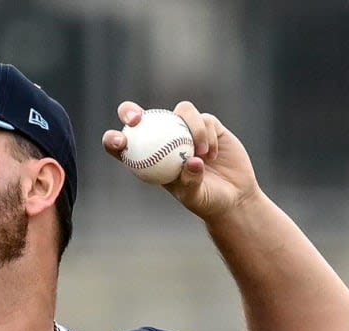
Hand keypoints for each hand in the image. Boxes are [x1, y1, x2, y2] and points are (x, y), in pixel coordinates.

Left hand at [102, 100, 260, 220]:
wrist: (235, 195)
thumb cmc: (208, 201)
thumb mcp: (196, 197)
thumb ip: (190, 182)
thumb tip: (191, 161)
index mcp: (149, 159)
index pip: (123, 146)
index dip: (113, 140)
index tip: (120, 141)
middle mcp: (163, 139)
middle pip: (138, 117)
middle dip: (129, 111)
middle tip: (137, 119)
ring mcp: (185, 129)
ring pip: (180, 112)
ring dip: (192, 129)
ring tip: (201, 154)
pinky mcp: (207, 124)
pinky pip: (204, 119)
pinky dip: (208, 135)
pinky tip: (212, 154)